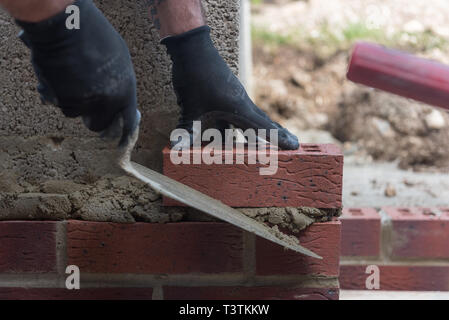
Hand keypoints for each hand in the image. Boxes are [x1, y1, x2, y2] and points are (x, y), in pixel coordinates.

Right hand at [17, 0, 139, 146]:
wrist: (65, 28)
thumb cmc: (95, 36)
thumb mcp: (119, 60)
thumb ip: (120, 84)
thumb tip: (119, 100)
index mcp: (125, 92)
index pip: (128, 123)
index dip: (123, 135)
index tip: (120, 144)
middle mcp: (106, 102)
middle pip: (98, 124)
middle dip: (92, 118)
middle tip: (87, 106)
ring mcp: (84, 103)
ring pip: (76, 113)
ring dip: (73, 102)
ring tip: (71, 78)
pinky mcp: (62, 100)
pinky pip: (59, 104)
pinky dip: (57, 94)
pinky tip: (58, 76)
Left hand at [162, 26, 298, 149]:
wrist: (193, 47)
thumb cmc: (195, 76)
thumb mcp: (190, 107)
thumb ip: (186, 130)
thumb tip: (178, 149)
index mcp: (238, 108)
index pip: (263, 128)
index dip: (279, 139)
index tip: (295, 145)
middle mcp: (241, 104)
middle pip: (264, 123)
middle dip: (278, 134)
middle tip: (295, 143)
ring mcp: (235, 98)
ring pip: (253, 118)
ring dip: (261, 130)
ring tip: (273, 139)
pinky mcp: (227, 94)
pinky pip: (240, 114)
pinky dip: (243, 124)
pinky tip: (236, 132)